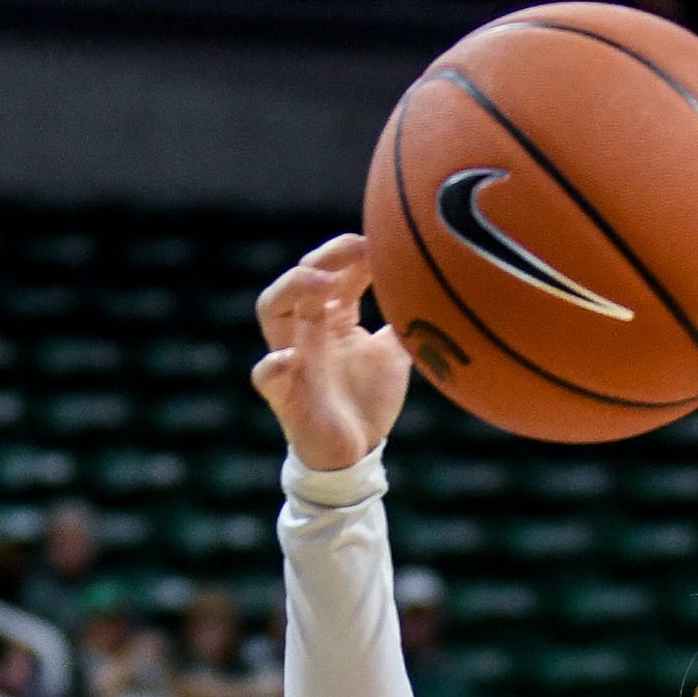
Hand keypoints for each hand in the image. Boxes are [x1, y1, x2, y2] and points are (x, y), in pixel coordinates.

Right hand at [253, 234, 410, 471]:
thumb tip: (432, 293)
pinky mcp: (285, 395)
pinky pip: (265, 376)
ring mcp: (293, 358)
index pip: (334, 271)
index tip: (379, 243)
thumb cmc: (368, 399)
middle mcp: (307, 328)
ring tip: (324, 284)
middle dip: (326, 257)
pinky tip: (290, 358)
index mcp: (332, 316)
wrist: (356, 453)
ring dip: (293, 288)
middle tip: (357, 249)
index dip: (352, 253)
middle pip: (301, 277)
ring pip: (270, 309)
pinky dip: (273, 365)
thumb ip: (405, 323)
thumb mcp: (393, 355)